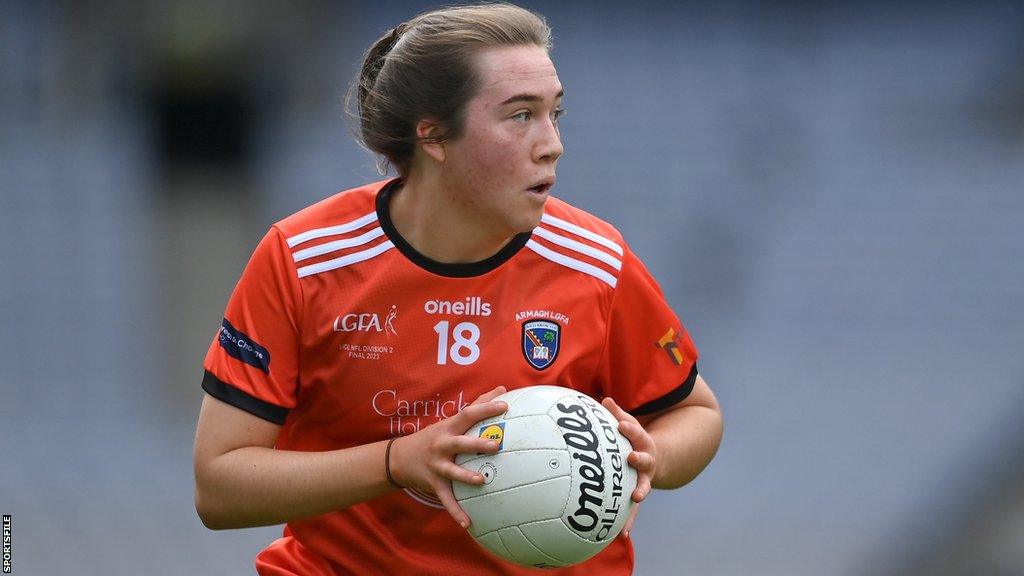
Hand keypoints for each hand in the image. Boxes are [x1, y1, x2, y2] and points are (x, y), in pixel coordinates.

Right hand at [389, 386, 507, 527]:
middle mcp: (442, 445)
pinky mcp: (434, 484)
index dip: (486, 409)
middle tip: (495, 445)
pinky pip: (446, 499)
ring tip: (481, 481)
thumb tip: (502, 389)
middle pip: (460, 443)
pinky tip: (468, 523)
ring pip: (452, 472)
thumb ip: (477, 404)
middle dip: (476, 444)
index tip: (504, 405)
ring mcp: (437, 465)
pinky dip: (456, 512)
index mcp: (449, 428)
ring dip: (465, 476)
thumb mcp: (452, 419)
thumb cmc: (435, 436)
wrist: (399, 457)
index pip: (469, 414)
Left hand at [602, 396, 656, 536]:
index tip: (621, 424)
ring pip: (643, 486)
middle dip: (639, 458)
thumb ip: (617, 414)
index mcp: (642, 443)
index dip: (629, 428)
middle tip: (632, 457)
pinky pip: (633, 510)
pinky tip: (622, 535)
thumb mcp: (629, 424)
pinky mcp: (637, 494)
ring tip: (635, 497)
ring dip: (639, 491)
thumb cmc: (633, 439)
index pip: (636, 433)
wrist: (658, 458)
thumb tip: (603, 400)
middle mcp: (646, 462)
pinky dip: (628, 522)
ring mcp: (644, 479)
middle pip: (644, 459)